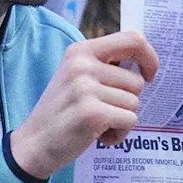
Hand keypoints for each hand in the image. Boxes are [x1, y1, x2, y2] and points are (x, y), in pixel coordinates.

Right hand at [11, 31, 159, 179]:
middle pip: (136, 80)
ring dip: (121, 119)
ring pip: (134, 102)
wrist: (33, 143)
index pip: (132, 39)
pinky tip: (99, 136)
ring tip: (98, 124)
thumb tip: (143, 64)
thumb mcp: (76, 77)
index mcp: (80, 51)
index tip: (149, 75)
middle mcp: (82, 65)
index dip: (149, 57)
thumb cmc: (61, 112)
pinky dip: (120, 134)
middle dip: (127, 101)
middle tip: (102, 110)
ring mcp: (86, 88)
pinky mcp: (92, 113)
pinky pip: (129, 120)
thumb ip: (104, 66)